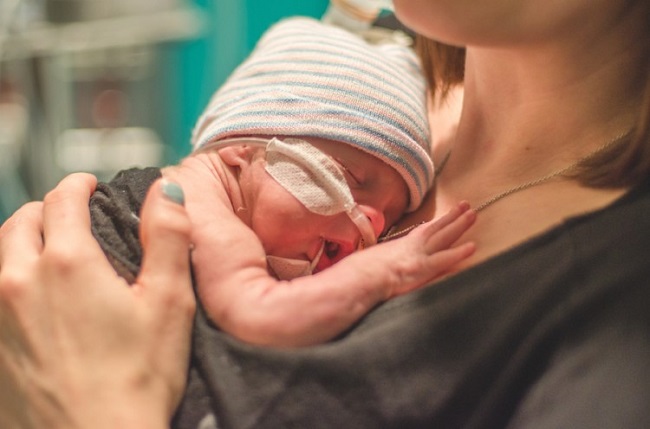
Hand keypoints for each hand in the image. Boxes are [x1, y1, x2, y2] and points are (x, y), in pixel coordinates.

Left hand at [0, 173, 194, 428]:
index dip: (78, 183)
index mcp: (69, 263)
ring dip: (21, 237)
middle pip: (21, 220)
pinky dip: (9, 274)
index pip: (62, 199)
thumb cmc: (138, 378)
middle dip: (46, 207)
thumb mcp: (169, 301)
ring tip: (47, 245)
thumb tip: (164, 188)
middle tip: (71, 212)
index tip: (90, 184)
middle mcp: (21, 280)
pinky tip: (30, 291)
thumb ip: (167, 236)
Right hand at [363, 201, 476, 297]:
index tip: (448, 215)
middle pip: (435, 230)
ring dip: (459, 226)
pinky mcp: (423, 270)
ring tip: (473, 216)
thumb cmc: (358, 273)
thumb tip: (382, 263)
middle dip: (452, 218)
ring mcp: (418, 258)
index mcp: (399, 247)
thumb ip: (382, 260)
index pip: (422, 233)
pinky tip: (472, 247)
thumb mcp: (370, 261)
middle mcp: (411, 249)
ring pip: (443, 238)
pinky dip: (458, 253)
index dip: (437, 223)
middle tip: (467, 206)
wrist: (358, 280)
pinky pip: (444, 259)